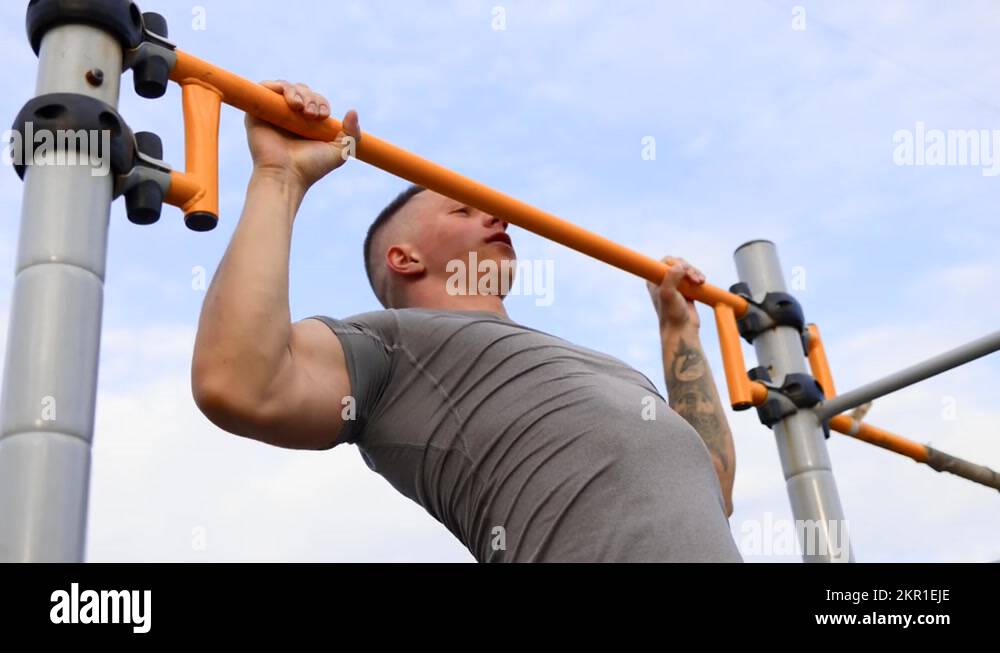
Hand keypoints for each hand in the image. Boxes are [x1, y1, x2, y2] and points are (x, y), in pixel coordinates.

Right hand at [245, 80, 360, 189]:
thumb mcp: (340, 151)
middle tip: (312, 115)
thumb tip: (353, 111)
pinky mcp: (255, 113)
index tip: (324, 115)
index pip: (314, 100)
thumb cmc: (311, 167)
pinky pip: (263, 88)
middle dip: (311, 97)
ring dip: (296, 92)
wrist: (286, 175)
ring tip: (300, 108)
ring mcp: (271, 114)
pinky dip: (277, 87)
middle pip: (301, 90)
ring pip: (285, 87)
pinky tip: (289, 102)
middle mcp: (288, 117)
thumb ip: (352, 133)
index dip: (321, 102)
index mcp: (305, 123)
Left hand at [647, 256, 705, 331]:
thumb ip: (671, 278)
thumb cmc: (671, 314)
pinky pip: (692, 278)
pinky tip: (702, 282)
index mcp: (654, 280)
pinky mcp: (685, 290)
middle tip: (695, 279)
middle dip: (689, 268)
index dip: (677, 263)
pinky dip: (698, 278)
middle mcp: (663, 281)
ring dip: (695, 272)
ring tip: (700, 281)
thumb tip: (680, 265)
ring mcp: (674, 285)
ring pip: (687, 270)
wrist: (682, 330)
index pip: (666, 261)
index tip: (685, 271)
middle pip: (678, 264)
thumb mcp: (668, 294)